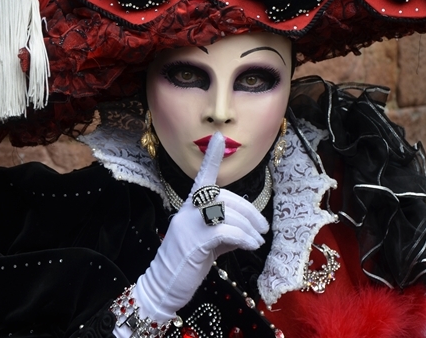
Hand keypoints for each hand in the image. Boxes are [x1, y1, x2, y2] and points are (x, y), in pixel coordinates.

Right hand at [132, 132, 268, 321]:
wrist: (162, 289)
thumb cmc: (185, 265)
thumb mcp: (208, 244)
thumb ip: (223, 230)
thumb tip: (246, 230)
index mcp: (190, 208)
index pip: (203, 177)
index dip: (211, 157)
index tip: (219, 137)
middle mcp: (187, 212)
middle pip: (223, 196)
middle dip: (249, 210)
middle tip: (263, 229)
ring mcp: (188, 226)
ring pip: (225, 211)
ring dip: (248, 227)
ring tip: (257, 242)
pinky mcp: (193, 243)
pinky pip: (223, 231)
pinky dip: (242, 237)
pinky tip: (250, 246)